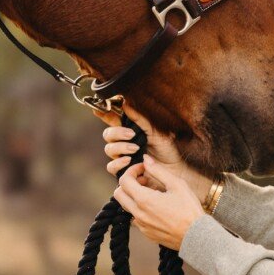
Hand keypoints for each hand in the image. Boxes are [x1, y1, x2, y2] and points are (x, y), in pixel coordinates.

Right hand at [94, 100, 212, 198]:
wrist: (175, 169)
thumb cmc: (167, 149)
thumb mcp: (156, 131)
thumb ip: (140, 119)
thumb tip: (126, 103)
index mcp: (129, 129)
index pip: (112, 120)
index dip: (103, 114)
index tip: (98, 110)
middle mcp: (123, 142)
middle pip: (108, 134)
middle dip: (117, 133)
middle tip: (131, 135)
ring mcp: (122, 157)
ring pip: (109, 149)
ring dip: (120, 147)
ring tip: (135, 149)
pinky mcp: (123, 171)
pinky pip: (111, 167)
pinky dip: (118, 163)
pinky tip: (129, 161)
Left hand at [113, 156, 205, 249]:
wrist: (196, 236)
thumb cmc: (189, 209)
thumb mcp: (177, 184)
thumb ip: (158, 170)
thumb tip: (145, 159)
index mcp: (144, 200)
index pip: (124, 181)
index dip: (131, 170)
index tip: (142, 169)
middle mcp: (138, 214)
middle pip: (118, 194)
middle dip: (128, 183)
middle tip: (144, 180)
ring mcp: (141, 225)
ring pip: (127, 206)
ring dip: (134, 196)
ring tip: (153, 193)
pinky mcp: (146, 233)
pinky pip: (136, 217)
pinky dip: (141, 208)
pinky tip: (157, 206)